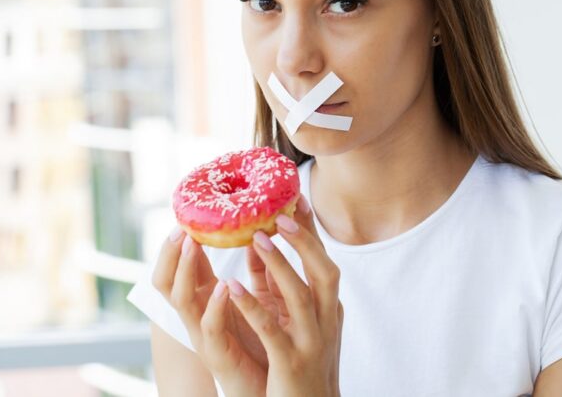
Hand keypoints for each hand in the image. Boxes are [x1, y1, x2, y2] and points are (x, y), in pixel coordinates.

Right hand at [152, 226, 271, 396]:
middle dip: (170, 252)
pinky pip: (209, 327)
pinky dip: (215, 305)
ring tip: (192, 244)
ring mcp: (203, 333)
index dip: (179, 242)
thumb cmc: (265, 342)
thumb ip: (256, 271)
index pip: (182, 266)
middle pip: (167, 280)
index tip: (187, 214)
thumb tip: (260, 232)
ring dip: (184, 269)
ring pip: (180, 299)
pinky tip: (225, 286)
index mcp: (206, 299)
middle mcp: (198, 314)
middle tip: (181, 226)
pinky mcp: (217, 354)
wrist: (274, 390)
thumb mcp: (258, 299)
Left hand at [227, 195, 343, 396]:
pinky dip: (252, 307)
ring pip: (300, 297)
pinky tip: (232, 287)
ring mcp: (311, 342)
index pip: (323, 261)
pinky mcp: (290, 362)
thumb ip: (279, 284)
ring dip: (280, 266)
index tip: (297, 198)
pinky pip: (271, 330)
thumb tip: (259, 243)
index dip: (311, 231)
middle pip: (324, 273)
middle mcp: (326, 321)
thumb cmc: (299, 362)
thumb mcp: (295, 319)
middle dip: (304, 242)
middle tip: (281, 214)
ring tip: (258, 238)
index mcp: (328, 309)